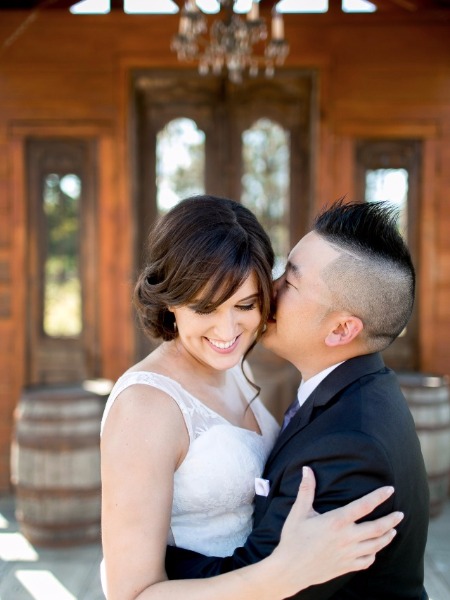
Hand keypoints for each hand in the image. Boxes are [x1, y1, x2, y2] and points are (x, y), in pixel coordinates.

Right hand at [272, 466, 402, 594]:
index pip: (363, 505)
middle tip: (400, 514)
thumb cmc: (293, 539)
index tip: (390, 490)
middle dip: (391, 520)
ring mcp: (348, 554)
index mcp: (336, 522)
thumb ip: (306, 490)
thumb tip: (307, 469)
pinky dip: (374, 554)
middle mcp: (346, 538)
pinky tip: (375, 550)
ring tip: (393, 530)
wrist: (290, 570)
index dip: (378, 496)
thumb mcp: (298, 512)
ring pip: (375, 545)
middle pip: (377, 528)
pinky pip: (367, 561)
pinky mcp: (346, 566)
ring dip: (387, 537)